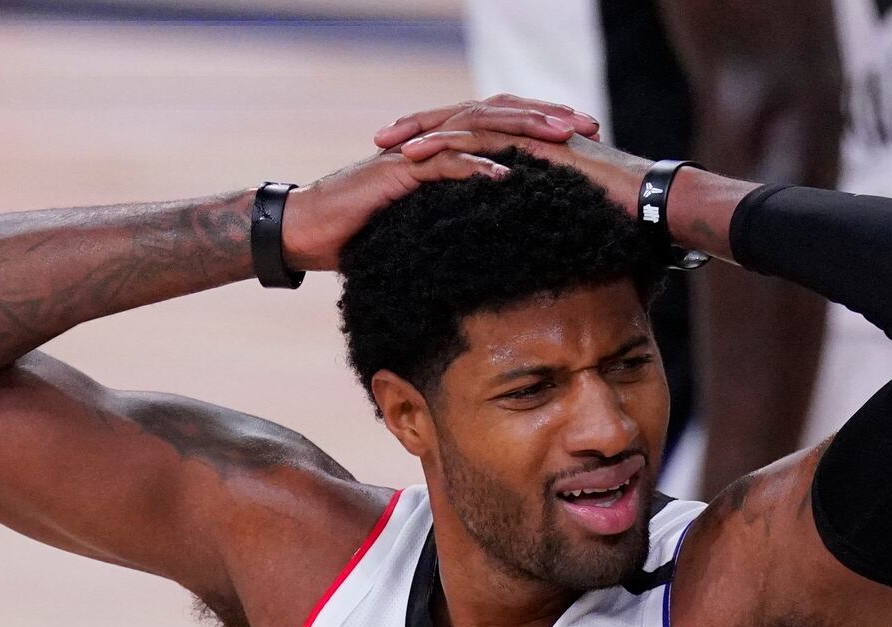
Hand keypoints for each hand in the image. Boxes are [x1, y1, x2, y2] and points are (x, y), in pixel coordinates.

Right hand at [282, 96, 605, 272]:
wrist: (303, 231)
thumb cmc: (356, 234)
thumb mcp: (416, 225)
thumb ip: (450, 220)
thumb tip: (489, 243)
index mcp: (439, 149)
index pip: (498, 126)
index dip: (540, 127)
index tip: (583, 138)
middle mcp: (430, 141)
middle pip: (496, 117)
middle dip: (545, 118)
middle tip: (588, 126)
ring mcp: (413, 153)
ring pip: (476, 132)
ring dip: (522, 133)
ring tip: (561, 139)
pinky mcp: (395, 172)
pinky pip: (442, 165)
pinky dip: (476, 169)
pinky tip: (507, 175)